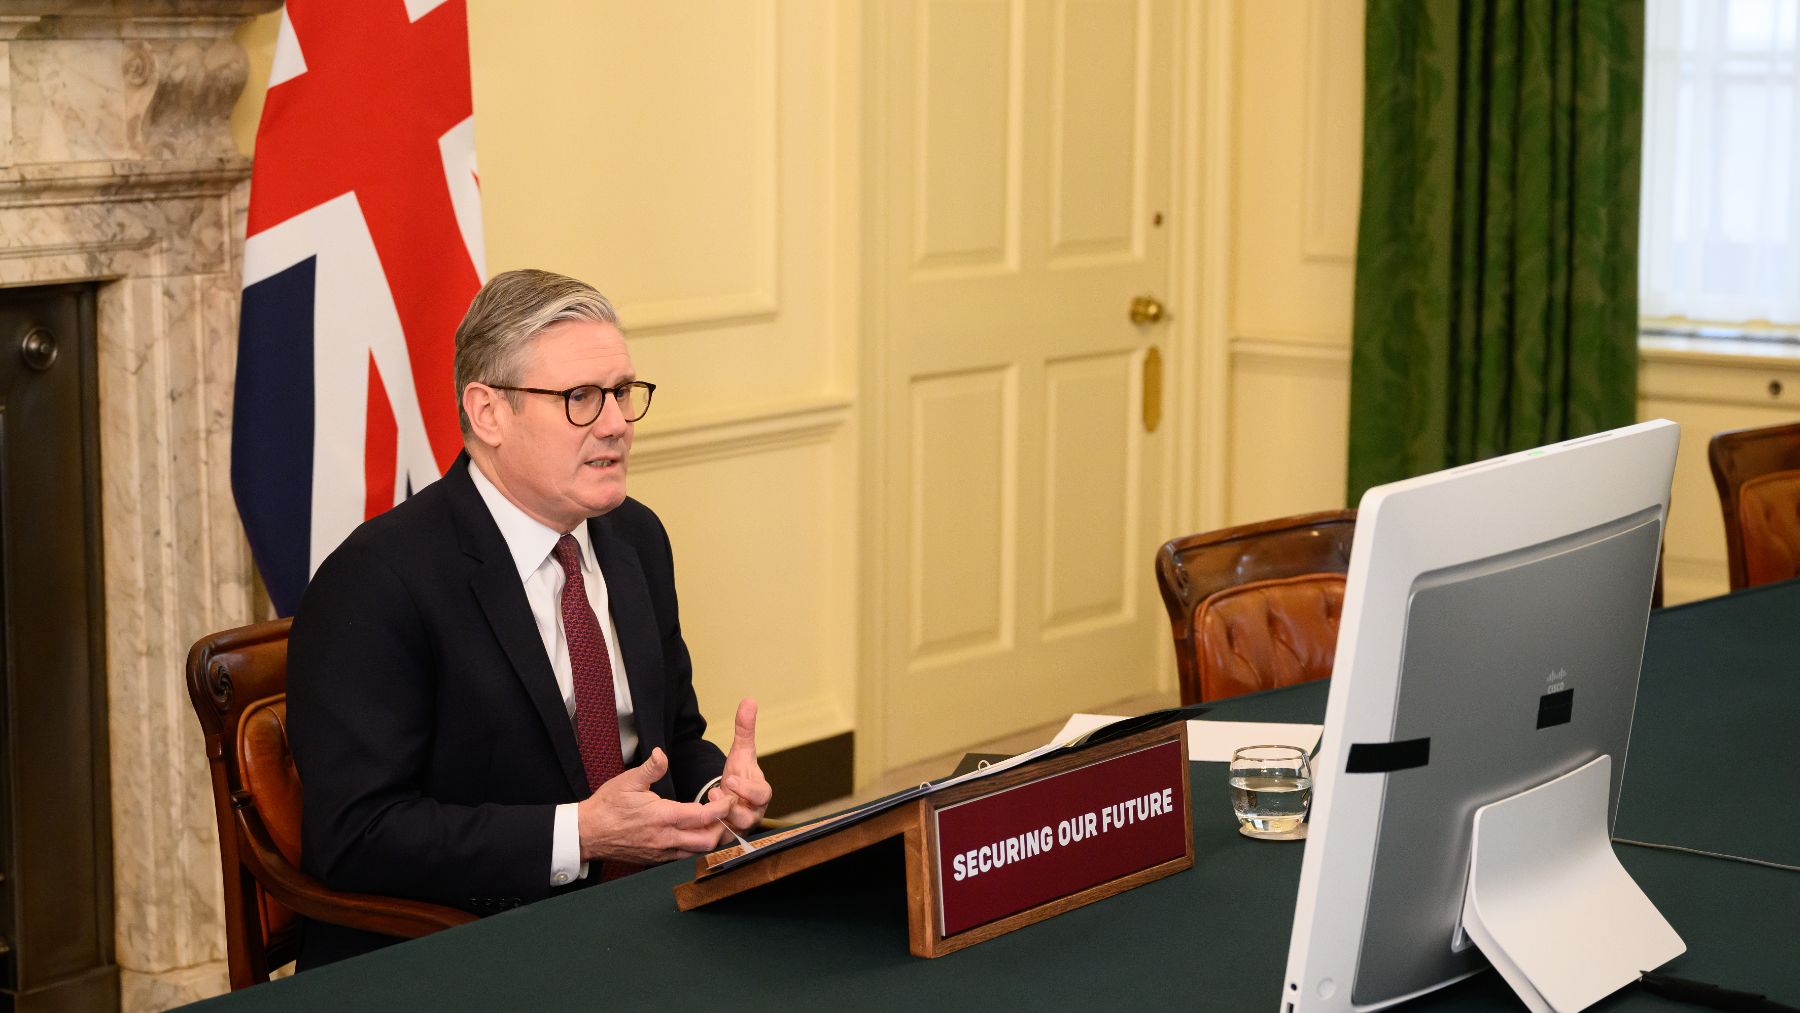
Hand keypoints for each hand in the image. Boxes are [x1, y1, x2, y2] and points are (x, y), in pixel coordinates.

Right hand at [576, 748, 731, 863]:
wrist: (587, 833)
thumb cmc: (607, 806)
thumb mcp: (628, 781)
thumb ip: (650, 768)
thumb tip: (661, 753)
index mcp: (663, 816)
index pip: (703, 816)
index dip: (722, 808)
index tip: (729, 798)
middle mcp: (666, 838)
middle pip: (708, 840)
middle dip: (723, 827)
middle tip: (726, 812)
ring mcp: (662, 851)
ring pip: (697, 852)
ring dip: (711, 839)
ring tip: (715, 822)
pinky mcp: (656, 859)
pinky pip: (683, 857)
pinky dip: (695, 847)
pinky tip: (695, 833)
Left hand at [708, 698, 772, 844]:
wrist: (733, 797)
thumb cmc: (740, 774)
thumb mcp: (741, 751)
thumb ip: (745, 728)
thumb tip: (749, 700)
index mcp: (760, 794)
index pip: (762, 795)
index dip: (748, 789)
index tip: (731, 779)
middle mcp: (752, 813)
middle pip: (749, 819)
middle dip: (732, 809)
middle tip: (714, 796)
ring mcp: (739, 827)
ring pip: (732, 832)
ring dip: (717, 819)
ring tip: (705, 804)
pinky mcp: (724, 838)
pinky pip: (716, 840)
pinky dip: (706, 832)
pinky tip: (694, 822)